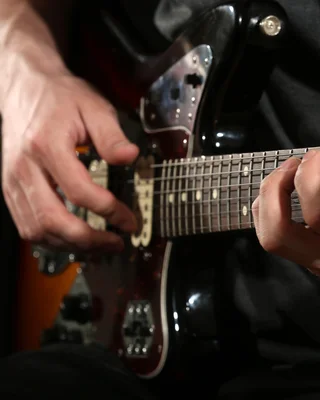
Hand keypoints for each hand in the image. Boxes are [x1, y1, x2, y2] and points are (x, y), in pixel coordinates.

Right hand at [1, 69, 138, 251]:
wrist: (23, 87)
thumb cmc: (59, 97)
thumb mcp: (93, 107)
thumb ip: (112, 135)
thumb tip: (130, 157)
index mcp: (46, 146)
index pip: (80, 192)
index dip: (109, 211)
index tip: (129, 220)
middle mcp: (24, 168)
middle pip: (53, 220)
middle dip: (88, 239)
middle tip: (116, 243)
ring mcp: (12, 180)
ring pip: (36, 230)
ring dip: (71, 245)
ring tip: (100, 246)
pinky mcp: (10, 188)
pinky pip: (27, 225)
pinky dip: (52, 239)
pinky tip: (75, 239)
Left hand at [252, 98, 319, 278]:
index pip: (316, 214)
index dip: (306, 176)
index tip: (315, 153)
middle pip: (277, 236)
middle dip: (272, 193)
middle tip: (289, 165)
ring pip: (276, 244)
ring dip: (268, 206)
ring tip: (284, 178)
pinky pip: (290, 245)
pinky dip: (280, 217)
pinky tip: (291, 195)